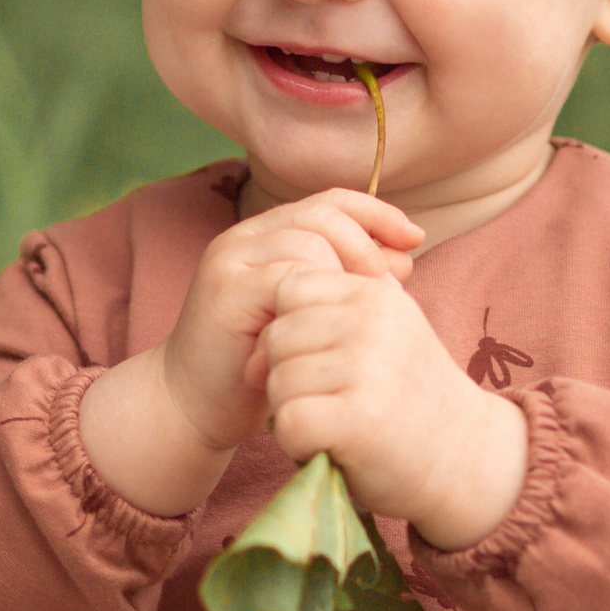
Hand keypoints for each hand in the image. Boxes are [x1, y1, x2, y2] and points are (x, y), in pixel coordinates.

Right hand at [81, 189, 421, 517]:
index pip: (330, 202)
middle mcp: (244, 238)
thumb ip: (347, 283)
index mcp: (266, 236)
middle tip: (394, 286)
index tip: (415, 238)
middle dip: (368, 245)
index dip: (376, 214)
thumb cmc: (258, 368)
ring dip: (346, 273)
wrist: (194, 408)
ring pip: (307, 242)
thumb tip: (403, 259)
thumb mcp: (311, 318)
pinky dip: (318, 301)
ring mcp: (231, 261)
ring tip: (366, 310)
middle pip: (322, 215)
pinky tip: (334, 329)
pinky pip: (286, 279)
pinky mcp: (225, 291)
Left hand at [257, 269, 528, 549]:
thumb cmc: (408, 400)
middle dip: (288, 376)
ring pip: (278, 381)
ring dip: (293, 414)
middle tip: (333, 404)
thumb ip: (328, 318)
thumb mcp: (381, 338)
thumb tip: (254, 332)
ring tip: (338, 426)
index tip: (320, 365)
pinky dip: (298, 444)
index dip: (290, 332)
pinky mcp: (360, 418)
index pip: (289, 288)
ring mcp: (368, 368)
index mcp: (376, 294)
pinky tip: (332, 448)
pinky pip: (290, 421)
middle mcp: (374, 322)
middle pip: (277, 336)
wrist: (468, 460)